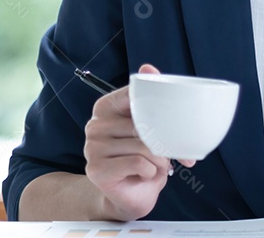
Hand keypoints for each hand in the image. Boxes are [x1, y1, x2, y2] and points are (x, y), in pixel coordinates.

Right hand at [83, 63, 194, 220]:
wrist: (130, 196)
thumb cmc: (142, 158)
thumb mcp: (150, 127)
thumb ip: (150, 99)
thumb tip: (148, 67)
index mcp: (106, 107)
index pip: (134, 95)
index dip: (157, 109)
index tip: (171, 121)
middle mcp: (95, 124)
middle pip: (143, 125)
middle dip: (164, 143)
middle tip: (171, 153)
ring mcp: (92, 147)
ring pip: (144, 146)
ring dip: (160, 160)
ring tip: (155, 166)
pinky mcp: (96, 169)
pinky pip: (138, 163)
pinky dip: (150, 171)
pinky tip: (144, 174)